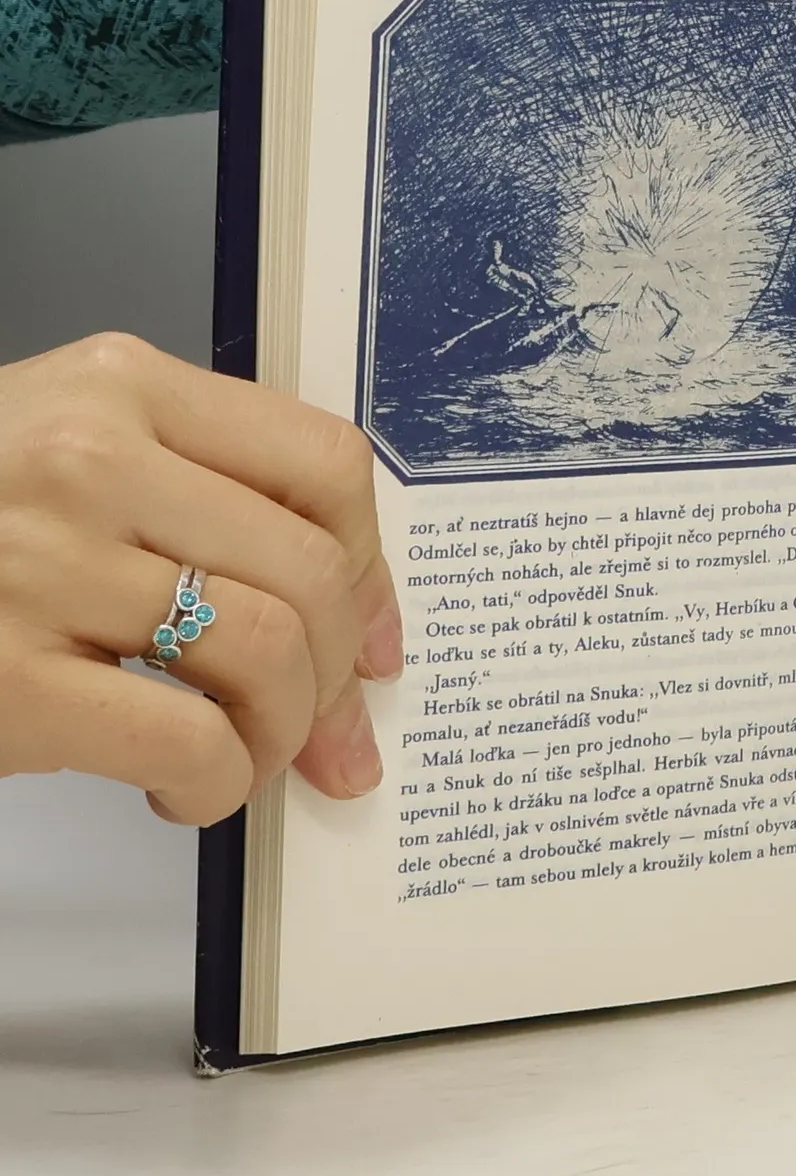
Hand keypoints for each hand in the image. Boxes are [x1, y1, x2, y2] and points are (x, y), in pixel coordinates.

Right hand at [0, 334, 400, 824]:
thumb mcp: (66, 450)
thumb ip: (195, 492)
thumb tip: (350, 617)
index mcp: (120, 386)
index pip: (324, 464)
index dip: (377, 569)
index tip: (377, 639)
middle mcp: (87, 458)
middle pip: (311, 572)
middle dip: (339, 677)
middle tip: (323, 731)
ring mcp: (39, 565)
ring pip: (267, 653)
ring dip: (280, 735)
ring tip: (242, 757)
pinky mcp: (4, 677)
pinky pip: (189, 739)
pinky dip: (218, 784)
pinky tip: (185, 790)